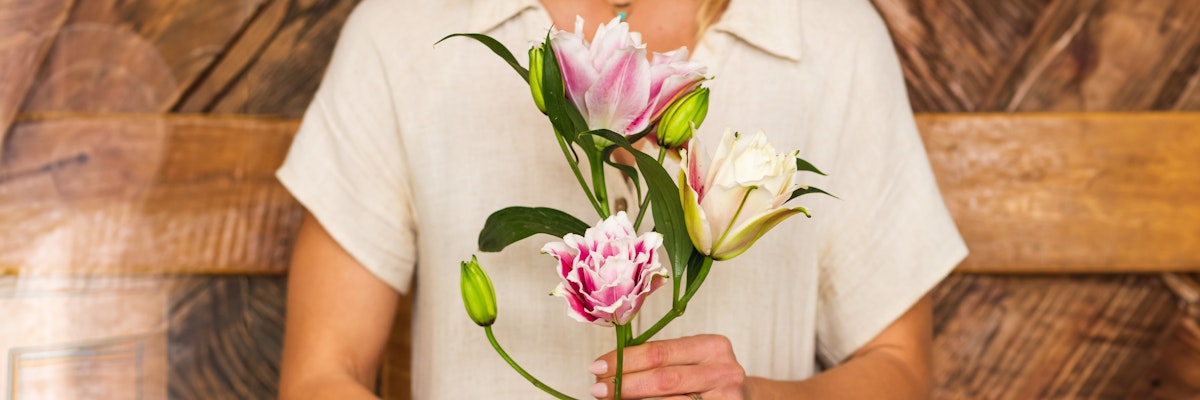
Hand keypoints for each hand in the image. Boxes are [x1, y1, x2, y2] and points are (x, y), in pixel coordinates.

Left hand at [589, 334, 746, 398]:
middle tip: (597, 389)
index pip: (659, 352)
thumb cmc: (707, 377)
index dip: (624, 361)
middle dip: (625, 384)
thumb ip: (659, 360)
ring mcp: (727, 398)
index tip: (596, 367)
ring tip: (612, 399)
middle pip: (663, 379)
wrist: (746, 398)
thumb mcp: (691, 359)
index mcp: (712, 346)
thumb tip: (609, 369)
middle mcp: (724, 370)